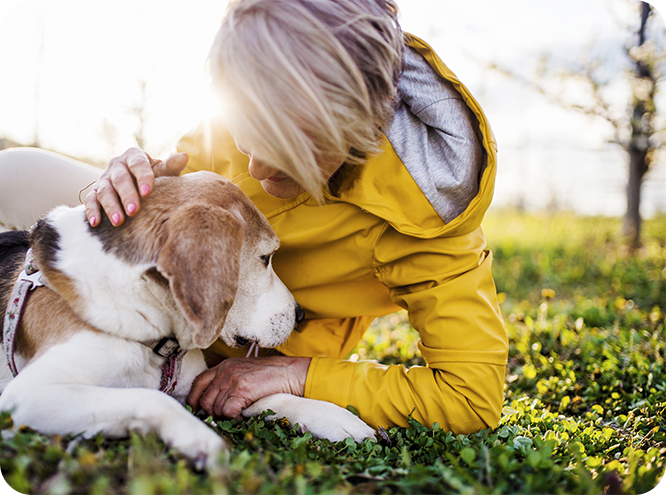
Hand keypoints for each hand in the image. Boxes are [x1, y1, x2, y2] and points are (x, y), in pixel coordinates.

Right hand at [83, 147, 187, 226]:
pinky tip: (95, 223)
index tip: (147, 192)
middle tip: (133, 211)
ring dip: (110, 206)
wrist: (139, 184)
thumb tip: (184, 156)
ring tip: (119, 222)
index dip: (142, 177)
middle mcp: (116, 165)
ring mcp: (104, 178)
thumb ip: (170, 166)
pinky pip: (90, 200)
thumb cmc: (155, 178)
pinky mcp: (95, 192)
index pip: (138, 164)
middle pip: (119, 179)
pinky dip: (92, 211)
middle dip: (126, 195)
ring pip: (104, 191)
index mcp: (134, 156)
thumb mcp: (163, 172)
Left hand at [187, 356, 310, 418]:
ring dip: (226, 416)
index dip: (194, 399)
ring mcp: (233, 380)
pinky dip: (235, 417)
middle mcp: (225, 371)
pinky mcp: (242, 389)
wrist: (289, 372)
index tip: (197, 410)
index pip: (198, 383)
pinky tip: (244, 413)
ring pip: (216, 409)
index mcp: (224, 366)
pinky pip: (228, 412)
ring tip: (239, 413)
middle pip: (205, 400)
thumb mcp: (244, 371)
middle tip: (224, 417)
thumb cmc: (270, 375)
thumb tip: (213, 404)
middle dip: (212, 413)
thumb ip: (228, 381)